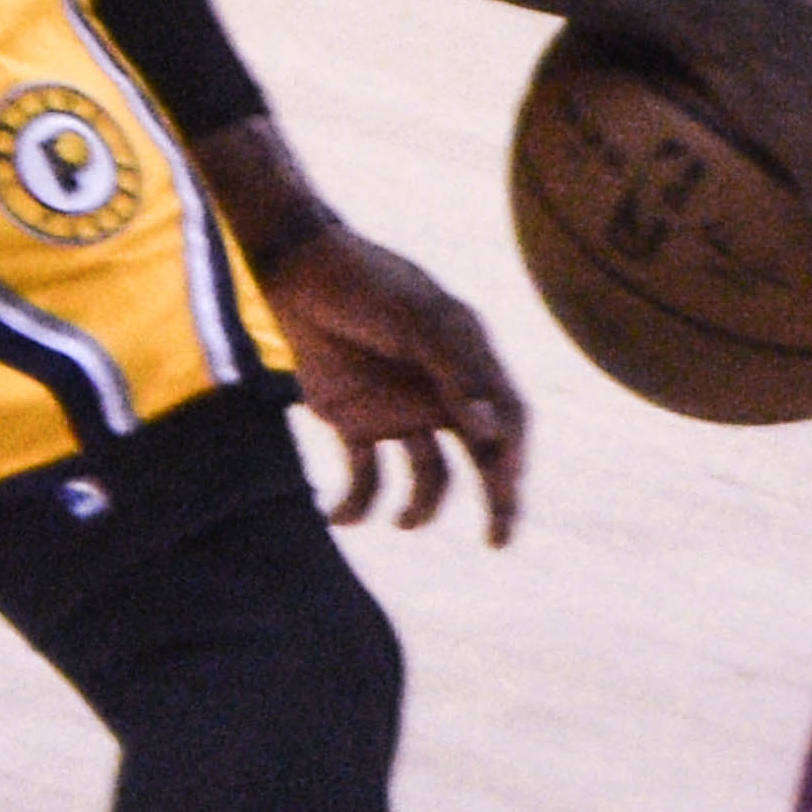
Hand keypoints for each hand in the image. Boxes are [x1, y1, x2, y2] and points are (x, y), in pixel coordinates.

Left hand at [253, 215, 531, 544]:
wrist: (297, 270)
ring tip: (401, 523)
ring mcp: (400, 409)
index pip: (508, 419)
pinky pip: (367, 475)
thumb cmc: (367, 285)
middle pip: (482, 455)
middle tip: (498, 541)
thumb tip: (491, 433)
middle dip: (495, 499)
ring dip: (420, 507)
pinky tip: (337, 516)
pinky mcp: (357, 421)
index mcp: (470, 362)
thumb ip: (456, 371)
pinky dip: (356, 501)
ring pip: (428, 475)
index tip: (506, 492)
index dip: (514, 456)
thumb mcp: (416, 319)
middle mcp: (442, 391)